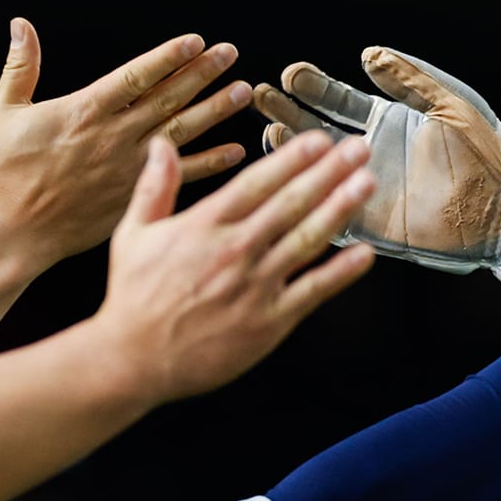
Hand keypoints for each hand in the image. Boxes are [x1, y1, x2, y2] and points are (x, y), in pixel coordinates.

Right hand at [0, 19, 254, 269]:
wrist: (10, 232)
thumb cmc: (1, 174)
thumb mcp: (0, 114)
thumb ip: (20, 68)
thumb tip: (21, 25)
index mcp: (83, 111)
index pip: (136, 76)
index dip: (168, 57)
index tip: (197, 41)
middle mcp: (112, 136)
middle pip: (168, 98)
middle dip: (202, 73)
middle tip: (231, 53)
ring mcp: (127, 167)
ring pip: (182, 132)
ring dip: (216, 110)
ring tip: (245, 91)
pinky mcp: (134, 194)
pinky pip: (182, 176)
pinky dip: (211, 163)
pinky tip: (237, 151)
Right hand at [93, 132, 377, 402]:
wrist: (133, 361)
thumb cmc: (133, 296)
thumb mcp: (132, 234)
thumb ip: (154, 187)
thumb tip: (161, 144)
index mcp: (203, 226)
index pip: (256, 183)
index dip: (292, 159)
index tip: (320, 139)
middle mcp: (234, 250)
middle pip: (290, 203)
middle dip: (329, 173)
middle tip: (360, 148)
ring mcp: (254, 286)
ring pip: (306, 240)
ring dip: (339, 209)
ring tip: (367, 184)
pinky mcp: (269, 321)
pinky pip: (312, 291)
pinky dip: (341, 272)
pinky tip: (365, 253)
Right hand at [254, 48, 500, 291]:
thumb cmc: (486, 153)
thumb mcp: (450, 105)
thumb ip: (410, 80)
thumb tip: (368, 56)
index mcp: (389, 122)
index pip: (339, 100)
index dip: (314, 88)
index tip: (290, 74)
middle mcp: (371, 153)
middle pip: (317, 129)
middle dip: (288, 112)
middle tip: (258, 96)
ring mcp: (366, 187)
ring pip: (316, 169)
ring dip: (290, 153)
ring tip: (267, 132)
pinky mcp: (370, 222)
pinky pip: (329, 208)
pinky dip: (307, 197)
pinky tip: (285, 185)